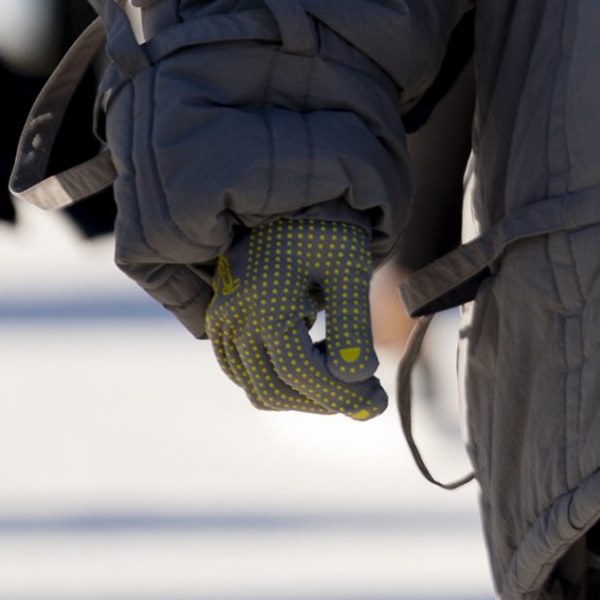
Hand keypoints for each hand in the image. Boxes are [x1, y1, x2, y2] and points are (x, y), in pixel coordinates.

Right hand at [207, 216, 386, 419]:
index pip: (300, 374)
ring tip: (347, 379)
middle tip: (367, 396)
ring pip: (258, 387)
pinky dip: (282, 379)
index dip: (342, 395)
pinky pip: (247, 372)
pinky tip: (319, 361)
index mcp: (264, 301)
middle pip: (274, 391)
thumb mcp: (349, 269)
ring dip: (303, 394)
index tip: (377, 402)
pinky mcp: (221, 325)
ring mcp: (221, 322)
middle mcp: (232, 317)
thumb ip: (351, 324)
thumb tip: (356, 379)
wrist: (293, 198)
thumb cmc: (327, 228)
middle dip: (324, 401)